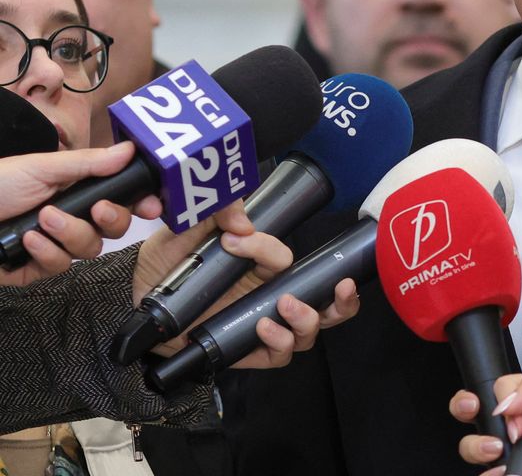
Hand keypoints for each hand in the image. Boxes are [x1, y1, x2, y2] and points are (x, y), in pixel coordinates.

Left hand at [0, 143, 161, 284]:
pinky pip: (61, 266)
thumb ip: (89, 163)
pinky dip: (46, 252)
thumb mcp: (42, 167)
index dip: (140, 204)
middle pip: (113, 228)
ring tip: (42, 220)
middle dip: (109, 219)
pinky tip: (28, 241)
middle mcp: (71, 217)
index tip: (152, 207)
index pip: (119, 198)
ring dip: (69, 234)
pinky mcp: (38, 268)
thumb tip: (129, 149)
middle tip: (95, 209)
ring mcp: (56, 244)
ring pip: (90, 249)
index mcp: (76, 190)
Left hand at [135, 200, 359, 368]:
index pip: (284, 257)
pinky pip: (278, 356)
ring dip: (307, 319)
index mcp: (260, 265)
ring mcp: (259, 323)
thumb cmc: (162, 263)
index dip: (267, 248)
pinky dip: (279, 343)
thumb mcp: (184, 228)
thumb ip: (213, 211)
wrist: (132, 300)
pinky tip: (263, 328)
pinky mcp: (243, 350)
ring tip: (285, 306)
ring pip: (308, 332)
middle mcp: (268, 295)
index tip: (235, 240)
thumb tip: (243, 221)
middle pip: (325, 301)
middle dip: (343, 298)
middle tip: (341, 286)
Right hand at [451, 372, 521, 475]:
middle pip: (471, 410)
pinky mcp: (504, 472)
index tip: (512, 409)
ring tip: (498, 450)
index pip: (495, 387)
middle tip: (478, 413)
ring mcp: (507, 451)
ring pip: (469, 443)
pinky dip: (487, 472)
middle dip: (464, 408)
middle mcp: (515, 424)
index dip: (499, 396)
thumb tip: (505, 402)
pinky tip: (503, 470)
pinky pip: (480, 472)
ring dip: (477, 445)